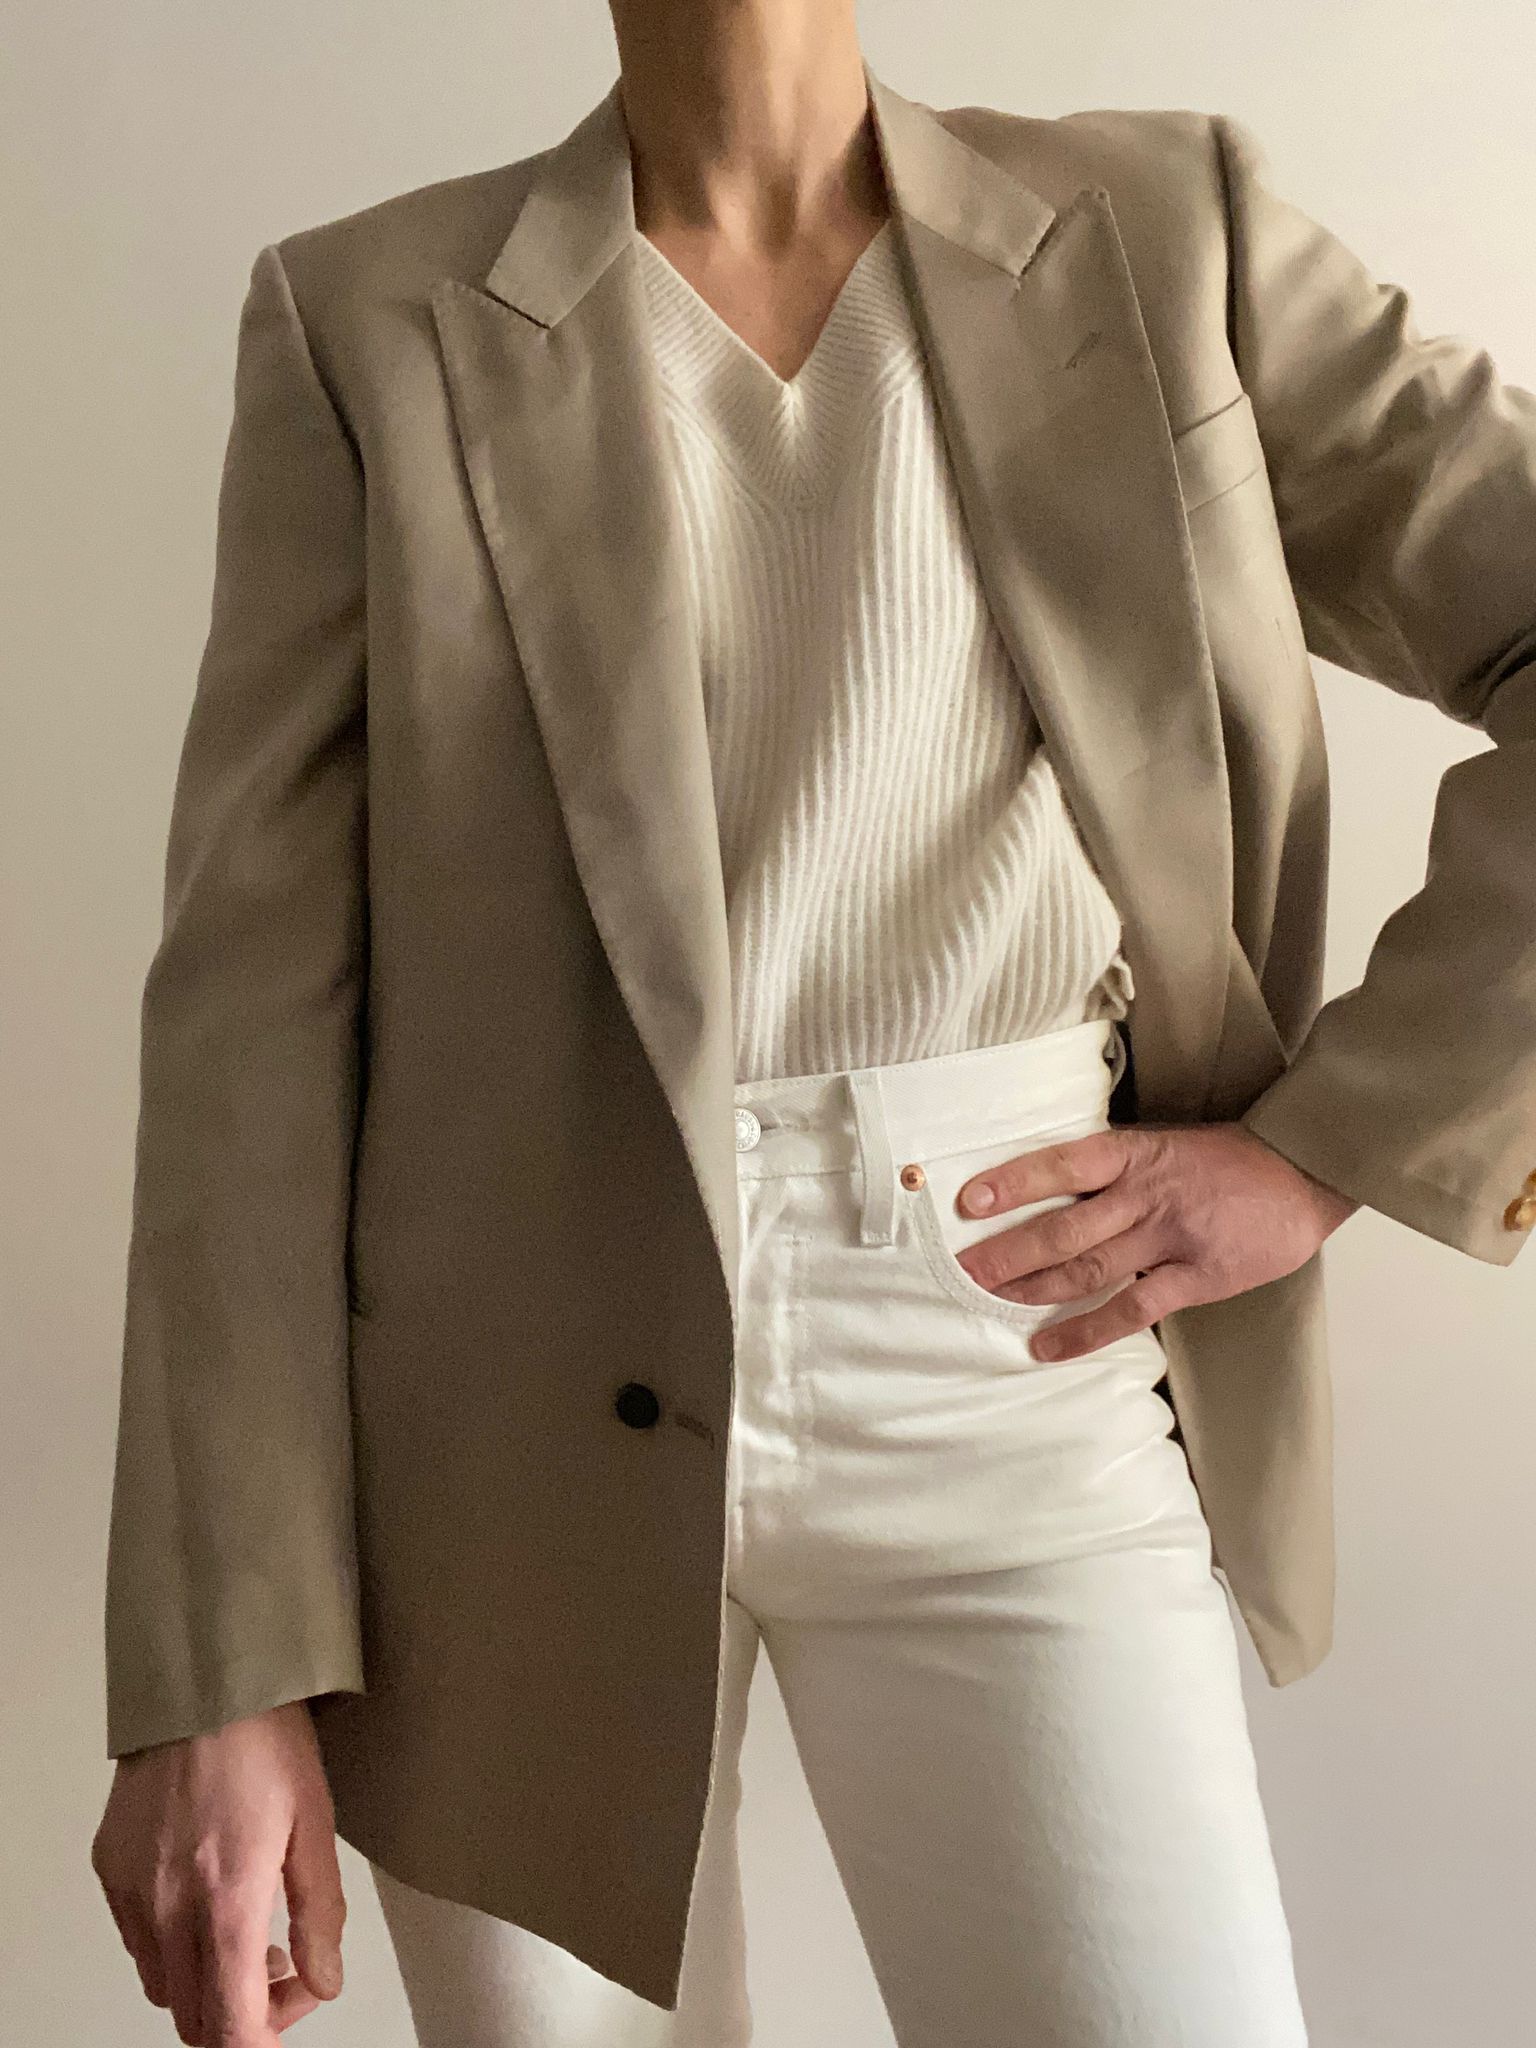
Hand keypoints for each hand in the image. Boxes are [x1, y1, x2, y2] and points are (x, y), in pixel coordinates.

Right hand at [91, 1699, 345, 2045]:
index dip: (261, 2043)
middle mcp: (169, 1908)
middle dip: (241, 2015)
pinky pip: (138, 1939)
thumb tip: (324, 1981)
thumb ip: (320, 1913)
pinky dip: (173, 1944)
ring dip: (207, 1982)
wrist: (202, 1681)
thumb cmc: (265, 1739)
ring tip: (251, 1932)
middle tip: (284, 1970)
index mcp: (226, 1902)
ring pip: (163, 1984)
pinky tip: (207, 1898)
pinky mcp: (110, 1869)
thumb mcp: (315, 1822)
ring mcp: (132, 1891)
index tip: (283, 2027)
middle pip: (194, 2019)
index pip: (231, 2026)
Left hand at [951, 1121, 1360, 1361]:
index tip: (967, 1200)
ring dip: (1032, 1288)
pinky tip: (1048, 1346)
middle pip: (1062, 1227)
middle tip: (961, 1269)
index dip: (1013, 1182)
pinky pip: (1130, 1309)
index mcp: (1135, 1154)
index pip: (1061, 1165)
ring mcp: (1170, 1237)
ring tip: (988, 1301)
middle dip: (1006, 1251)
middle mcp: (1145, 1194)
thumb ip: (1116, 1169)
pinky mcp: (1196, 1277)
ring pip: (1087, 1268)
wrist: (1303, 1172)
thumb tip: (1051, 1191)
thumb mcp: (1165, 1144)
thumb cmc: (1227, 1159)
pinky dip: (1085, 1331)